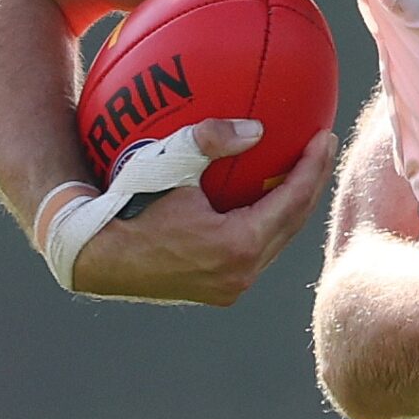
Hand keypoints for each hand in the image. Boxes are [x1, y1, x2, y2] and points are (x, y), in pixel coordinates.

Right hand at [71, 120, 338, 305]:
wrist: (94, 254)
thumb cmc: (129, 204)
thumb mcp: (168, 164)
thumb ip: (211, 140)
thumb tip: (256, 129)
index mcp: (236, 246)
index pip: (292, 200)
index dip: (312, 166)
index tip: (325, 136)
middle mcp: (240, 273)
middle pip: (294, 222)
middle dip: (313, 182)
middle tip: (324, 147)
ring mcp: (230, 286)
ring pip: (278, 239)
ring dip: (294, 204)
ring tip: (306, 169)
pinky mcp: (219, 289)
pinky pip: (259, 249)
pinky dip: (272, 221)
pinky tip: (271, 196)